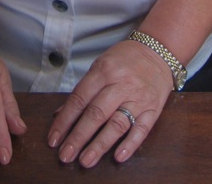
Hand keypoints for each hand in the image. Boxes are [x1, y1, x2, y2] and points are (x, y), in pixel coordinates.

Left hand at [47, 39, 173, 167]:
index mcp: (104, 71)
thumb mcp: (100, 66)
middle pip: (96, 113)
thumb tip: (60, 114)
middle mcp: (121, 84)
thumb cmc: (124, 59)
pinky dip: (130, 144)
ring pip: (117, 124)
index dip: (65, 120)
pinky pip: (142, 129)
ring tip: (86, 160)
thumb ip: (83, 90)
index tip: (54, 139)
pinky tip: (118, 156)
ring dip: (100, 144)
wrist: (157, 51)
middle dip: (79, 136)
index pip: (80, 98)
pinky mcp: (154, 108)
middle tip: (66, 155)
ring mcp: (138, 97)